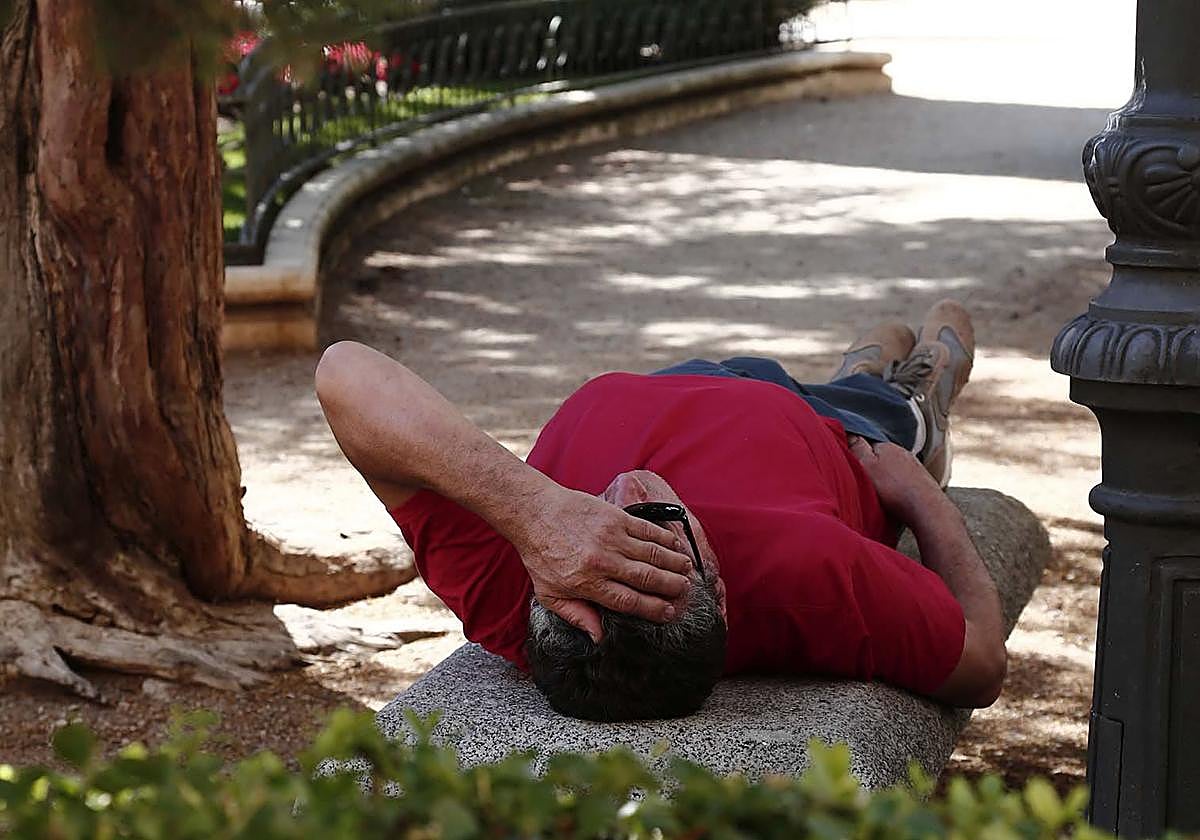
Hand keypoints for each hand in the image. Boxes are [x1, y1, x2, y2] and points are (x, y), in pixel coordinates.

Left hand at [513, 486, 693, 641]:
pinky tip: (675, 546)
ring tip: (687, 572)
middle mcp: (603, 561)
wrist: (533, 513)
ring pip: (653, 554)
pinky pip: (647, 530)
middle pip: (647, 578)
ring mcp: (611, 537)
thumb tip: (598, 637)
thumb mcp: (549, 594)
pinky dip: (664, 539)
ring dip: (674, 563)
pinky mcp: (614, 517)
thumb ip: (575, 615)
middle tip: (686, 592)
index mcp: (587, 583)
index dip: (654, 609)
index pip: (629, 601)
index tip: (670, 613)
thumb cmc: (540, 554)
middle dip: (672, 587)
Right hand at [848, 436, 942, 521]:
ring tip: (879, 494)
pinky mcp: (922, 483)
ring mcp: (915, 468)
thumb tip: (851, 433)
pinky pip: (903, 483)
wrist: (926, 508)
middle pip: (881, 458)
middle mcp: (903, 453)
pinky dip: (897, 489)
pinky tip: (894, 499)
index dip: (857, 456)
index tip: (852, 468)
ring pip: (893, 471)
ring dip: (886, 480)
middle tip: (864, 483)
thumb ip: (857, 448)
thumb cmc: (895, 489)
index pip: (866, 445)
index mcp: (887, 446)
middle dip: (873, 468)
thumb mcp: (866, 466)